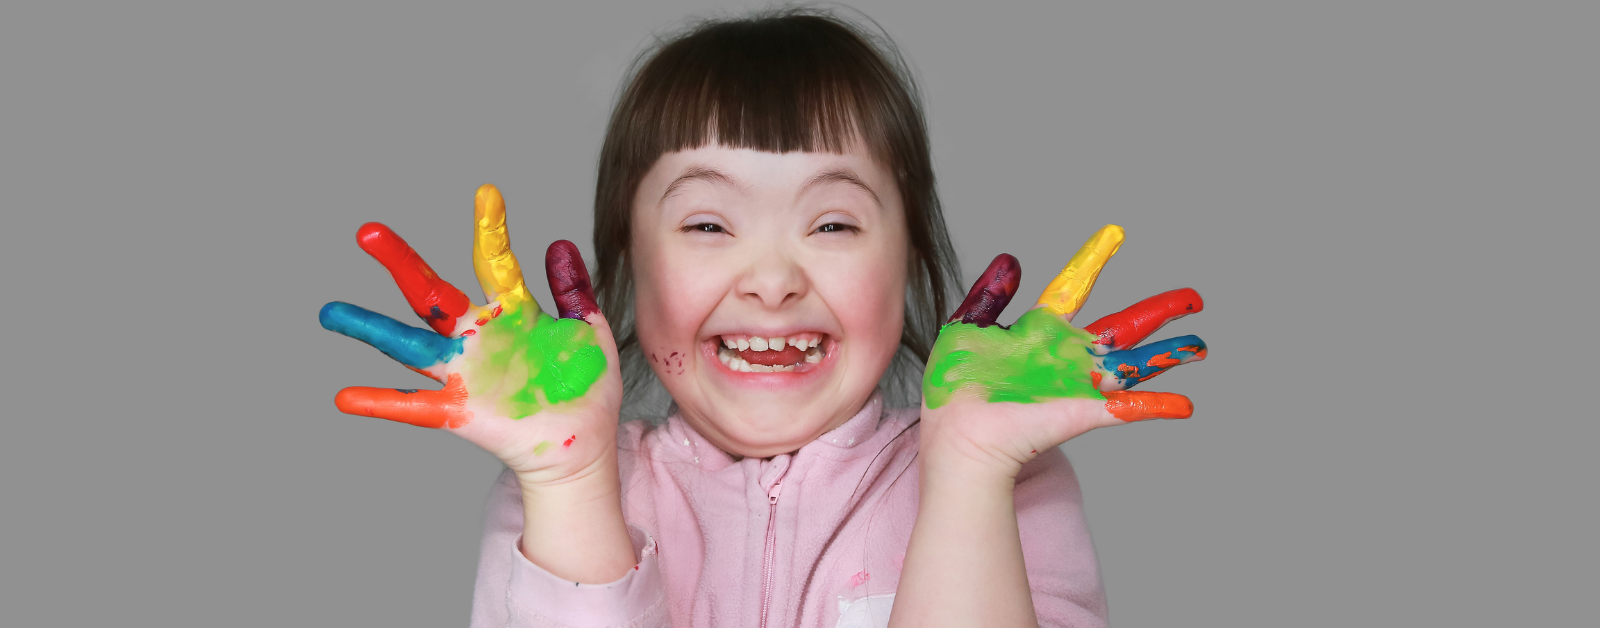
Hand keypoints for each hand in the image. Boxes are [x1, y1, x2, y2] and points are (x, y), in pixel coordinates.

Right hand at [318, 184, 622, 487]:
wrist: (583, 443)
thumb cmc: (584, 385)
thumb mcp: (586, 331)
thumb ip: (573, 291)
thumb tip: (560, 243)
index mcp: (512, 312)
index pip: (494, 262)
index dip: (491, 229)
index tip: (488, 192)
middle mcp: (478, 336)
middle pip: (431, 293)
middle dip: (401, 262)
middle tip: (368, 231)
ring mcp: (465, 373)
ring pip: (409, 345)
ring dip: (370, 329)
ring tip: (331, 312)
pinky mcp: (460, 412)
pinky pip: (414, 407)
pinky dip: (380, 402)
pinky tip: (345, 397)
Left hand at [919, 225, 1206, 476]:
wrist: (957, 434)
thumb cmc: (954, 389)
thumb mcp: (966, 330)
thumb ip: (990, 296)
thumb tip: (1010, 259)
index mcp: (1039, 332)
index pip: (1074, 287)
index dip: (1094, 260)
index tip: (1114, 233)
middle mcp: (1066, 355)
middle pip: (1123, 326)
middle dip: (1160, 311)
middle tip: (1193, 297)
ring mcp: (1078, 383)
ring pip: (1136, 364)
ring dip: (1171, 354)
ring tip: (1201, 346)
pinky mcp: (1082, 411)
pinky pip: (1127, 408)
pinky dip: (1156, 406)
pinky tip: (1185, 405)